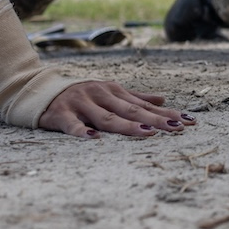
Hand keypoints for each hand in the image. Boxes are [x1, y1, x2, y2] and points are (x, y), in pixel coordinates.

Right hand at [38, 80, 195, 138]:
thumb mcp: (109, 93)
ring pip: (107, 118)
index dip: (167, 113)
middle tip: (177, 129)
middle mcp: (100, 95)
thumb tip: (163, 99)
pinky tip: (93, 139)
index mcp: (114, 91)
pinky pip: (72, 125)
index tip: (189, 121)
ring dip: (128, 126)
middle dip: (156, 120)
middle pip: (132, 111)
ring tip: (148, 134)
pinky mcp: (60, 114)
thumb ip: (136, 98)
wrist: (39, 90)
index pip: (145, 105)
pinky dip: (82, 132)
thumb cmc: (80, 95)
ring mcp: (81, 104)